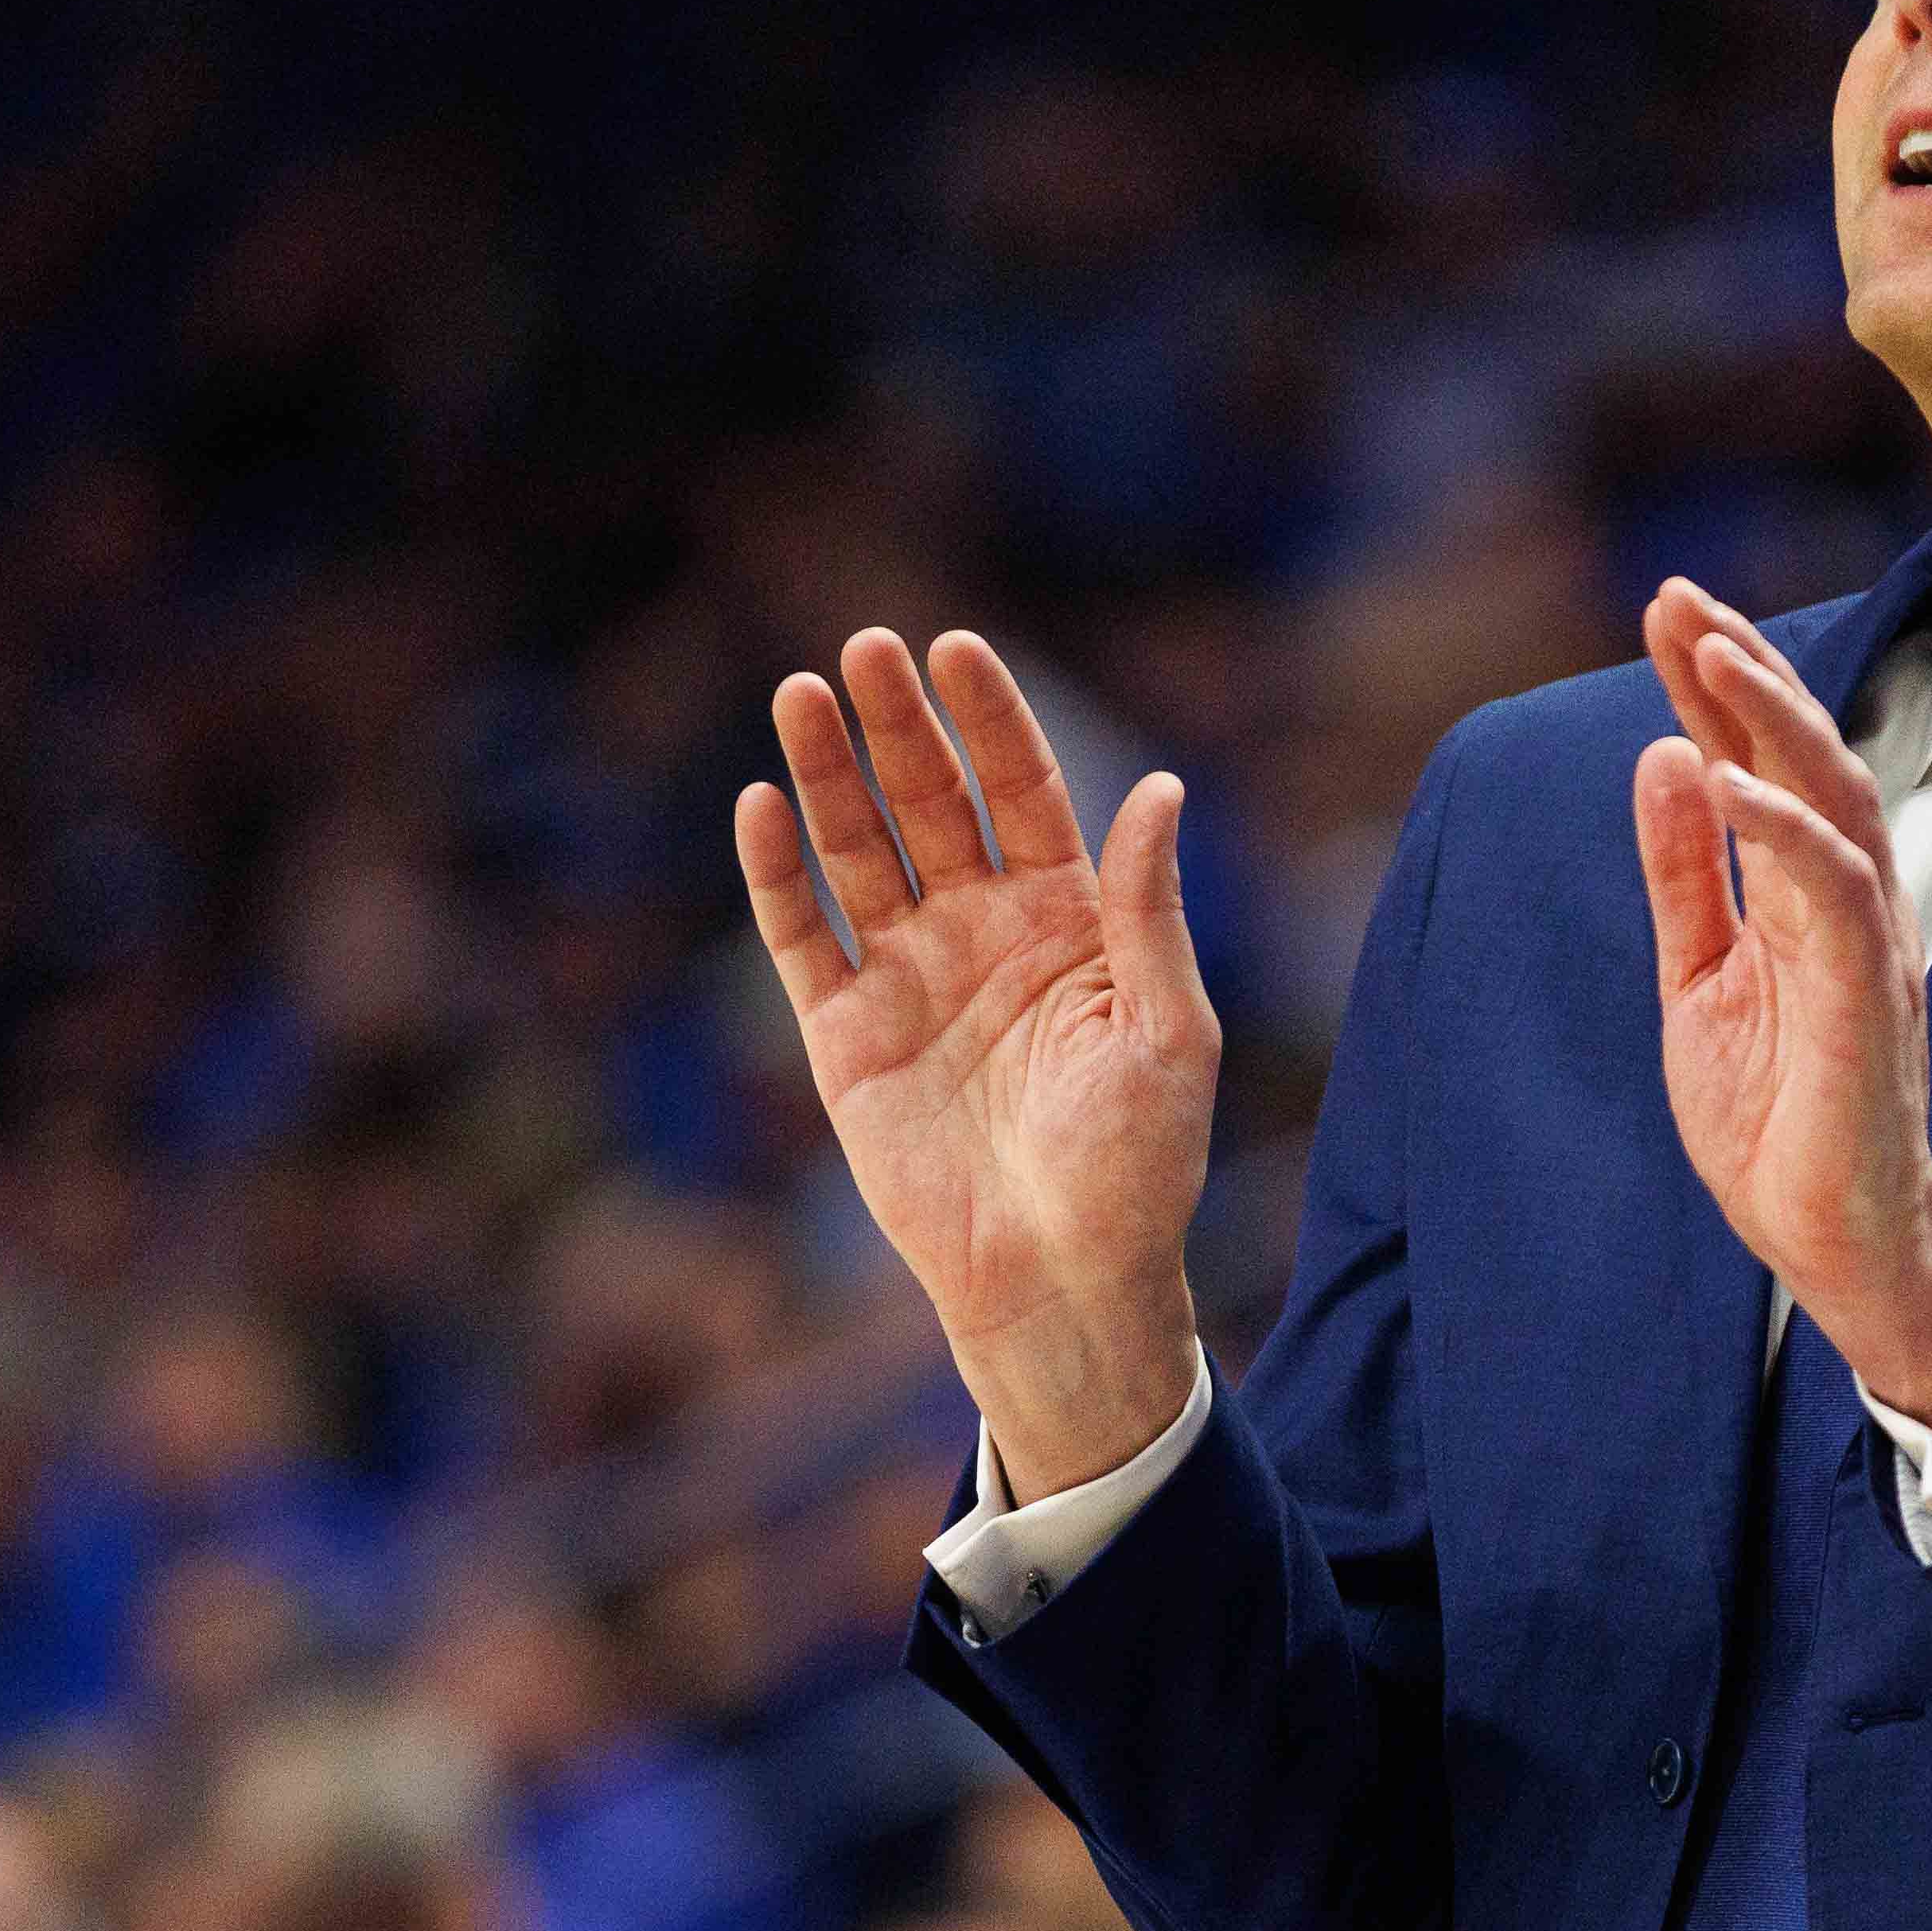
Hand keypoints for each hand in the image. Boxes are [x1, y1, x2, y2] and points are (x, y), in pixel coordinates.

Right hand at [739, 628, 1217, 1499]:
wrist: (1063, 1281)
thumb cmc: (1139, 1167)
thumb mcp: (1170, 1030)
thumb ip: (1148, 910)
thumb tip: (1160, 787)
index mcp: (1069, 922)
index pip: (1022, 791)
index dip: (988, 719)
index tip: (956, 649)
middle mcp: (983, 934)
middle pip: (930, 802)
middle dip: (898, 726)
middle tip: (866, 650)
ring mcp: (908, 980)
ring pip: (858, 851)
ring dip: (828, 774)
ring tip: (800, 694)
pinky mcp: (845, 1038)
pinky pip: (802, 938)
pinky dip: (777, 873)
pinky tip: (761, 803)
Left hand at [1629, 581, 1931, 1425]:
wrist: (1838, 1242)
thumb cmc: (1780, 1121)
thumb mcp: (1699, 981)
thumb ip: (1685, 876)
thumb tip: (1665, 759)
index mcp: (1799, 897)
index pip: (1759, 763)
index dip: (1715, 684)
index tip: (1668, 606)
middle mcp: (1845, 902)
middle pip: (1805, 756)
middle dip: (1742, 668)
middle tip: (1680, 593)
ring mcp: (1865, 946)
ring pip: (1834, 799)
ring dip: (1772, 718)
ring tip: (1712, 648)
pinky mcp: (1867, 998)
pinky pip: (1835, 891)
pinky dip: (1782, 826)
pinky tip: (1727, 776)